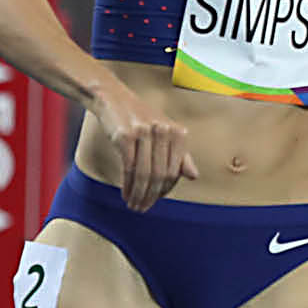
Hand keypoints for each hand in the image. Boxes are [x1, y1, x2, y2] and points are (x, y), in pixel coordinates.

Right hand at [91, 86, 199, 211]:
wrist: (113, 98)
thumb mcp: (164, 133)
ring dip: (138, 194)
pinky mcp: (125, 136)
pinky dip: (127, 185)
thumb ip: (180, 154)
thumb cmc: (140, 118)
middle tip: (142, 208)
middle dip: (151, 196)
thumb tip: (194, 176)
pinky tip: (125, 194)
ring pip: (144, 174)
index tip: (155, 201)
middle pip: (160, 174)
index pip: (174, 171)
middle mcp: (164, 131)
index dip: (165, 190)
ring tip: (133, 205)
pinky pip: (129, 168)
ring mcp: (144, 133)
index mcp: (178, 132)